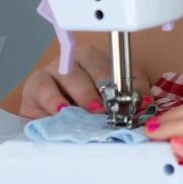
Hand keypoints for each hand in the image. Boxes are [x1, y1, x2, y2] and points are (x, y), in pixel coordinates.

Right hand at [14, 41, 151, 118]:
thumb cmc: (78, 112)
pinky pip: (44, 86)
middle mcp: (80, 59)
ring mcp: (57, 68)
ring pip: (73, 74)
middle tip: (116, 106)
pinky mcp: (36, 82)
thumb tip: (146, 108)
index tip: (143, 103)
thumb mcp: (106, 109)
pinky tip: (63, 110)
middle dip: (109, 87)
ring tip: (94, 109)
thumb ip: (126, 105)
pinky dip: (54, 99)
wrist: (46, 123)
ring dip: (85, 93)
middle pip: (97, 65)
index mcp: (102, 62)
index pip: (123, 68)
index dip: (134, 85)